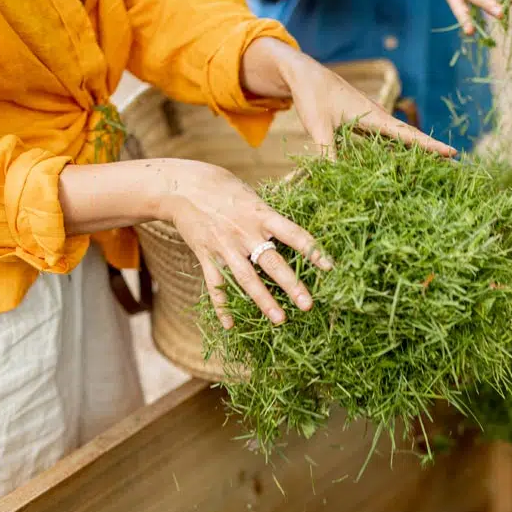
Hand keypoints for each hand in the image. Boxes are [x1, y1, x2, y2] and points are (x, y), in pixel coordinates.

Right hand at [159, 159, 333, 328]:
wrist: (182, 187)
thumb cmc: (224, 189)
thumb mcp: (252, 197)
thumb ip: (270, 219)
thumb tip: (296, 237)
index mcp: (261, 215)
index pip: (293, 234)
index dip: (312, 250)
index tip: (329, 267)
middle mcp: (244, 232)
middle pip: (272, 262)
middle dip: (291, 285)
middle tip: (308, 305)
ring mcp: (224, 247)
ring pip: (246, 279)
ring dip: (264, 301)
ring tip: (280, 320)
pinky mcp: (206, 256)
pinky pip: (215, 286)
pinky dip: (222, 306)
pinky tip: (231, 324)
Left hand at [242, 38, 455, 158]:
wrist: (303, 73)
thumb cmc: (312, 96)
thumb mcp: (319, 127)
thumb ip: (328, 154)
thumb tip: (336, 180)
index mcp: (373, 116)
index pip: (408, 135)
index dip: (430, 146)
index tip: (452, 153)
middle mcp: (377, 117)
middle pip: (411, 137)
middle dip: (432, 149)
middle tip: (455, 163)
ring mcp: (371, 119)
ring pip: (400, 138)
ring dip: (417, 149)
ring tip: (437, 163)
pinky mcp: (362, 122)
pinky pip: (385, 138)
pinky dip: (397, 148)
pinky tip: (403, 159)